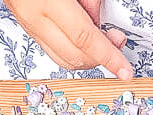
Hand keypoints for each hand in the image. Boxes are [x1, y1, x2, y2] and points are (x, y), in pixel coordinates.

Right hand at [4, 0, 132, 77]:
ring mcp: (28, 26)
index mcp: (47, 3)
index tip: (125, 70)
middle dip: (101, 56)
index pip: (85, 39)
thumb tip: (99, 21)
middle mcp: (35, 19)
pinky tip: (83, 37)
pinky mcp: (27, 28)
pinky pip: (54, 50)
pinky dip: (73, 50)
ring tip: (103, 39)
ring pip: (64, 59)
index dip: (109, 57)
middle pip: (76, 56)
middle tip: (116, 40)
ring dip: (87, 57)